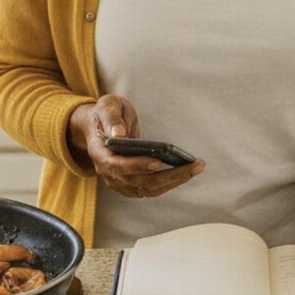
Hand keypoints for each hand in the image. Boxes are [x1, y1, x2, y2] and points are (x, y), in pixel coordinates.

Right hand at [66, 94, 204, 197]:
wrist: (101, 124)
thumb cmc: (106, 114)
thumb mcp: (107, 106)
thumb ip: (111, 118)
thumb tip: (119, 134)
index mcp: (98, 152)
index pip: (116, 165)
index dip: (136, 166)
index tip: (158, 161)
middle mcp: (107, 172)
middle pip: (138, 181)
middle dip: (168, 176)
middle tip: (193, 166)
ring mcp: (118, 180)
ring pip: (147, 189)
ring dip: (173, 181)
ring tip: (195, 168)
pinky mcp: (130, 183)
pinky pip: (151, 188)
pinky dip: (169, 183)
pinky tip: (186, 172)